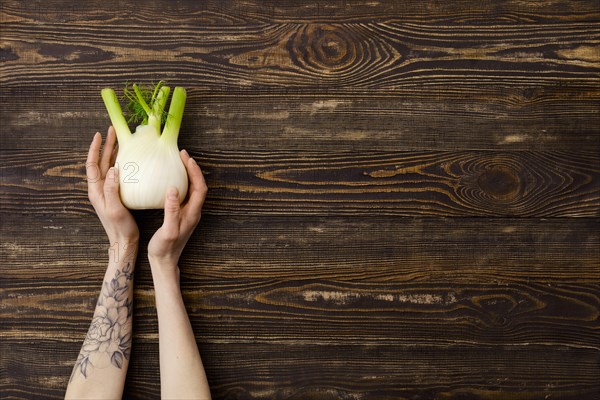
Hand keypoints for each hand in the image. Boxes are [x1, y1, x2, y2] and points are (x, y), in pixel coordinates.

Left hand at [86, 126, 138, 245]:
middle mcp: (101, 189)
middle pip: (102, 162)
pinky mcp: (118, 195)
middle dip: (107, 146)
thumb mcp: (115, 208)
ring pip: (110, 167)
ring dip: (114, 153)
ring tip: (122, 141)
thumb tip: (114, 169)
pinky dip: (122, 164)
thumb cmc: (119, 228)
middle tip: (114, 131)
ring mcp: (109, 192)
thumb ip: (112, 189)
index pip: (93, 165)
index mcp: (96, 191)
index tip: (100, 134)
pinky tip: (130, 160)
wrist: (124, 242)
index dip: (95, 149)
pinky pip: (118, 175)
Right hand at [148, 149, 207, 274]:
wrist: (164, 263)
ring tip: (177, 162)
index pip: (199, 187)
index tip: (186, 158)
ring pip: (192, 189)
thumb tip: (173, 189)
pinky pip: (184, 194)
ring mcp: (188, 213)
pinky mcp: (181, 215)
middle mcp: (193, 212)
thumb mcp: (168, 230)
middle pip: (198, 185)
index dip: (195, 171)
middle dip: (192, 168)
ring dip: (187, 174)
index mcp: (193, 214)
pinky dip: (180, 183)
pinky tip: (169, 179)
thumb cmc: (165, 249)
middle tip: (181, 154)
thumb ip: (172, 210)